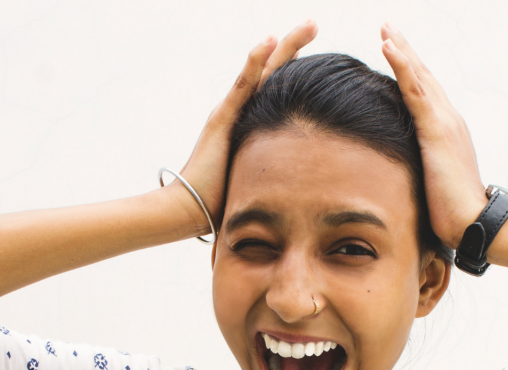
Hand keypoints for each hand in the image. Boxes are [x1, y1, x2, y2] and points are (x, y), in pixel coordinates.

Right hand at [172, 20, 318, 236]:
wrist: (189, 209)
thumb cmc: (221, 201)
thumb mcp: (258, 180)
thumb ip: (275, 172)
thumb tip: (303, 185)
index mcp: (249, 122)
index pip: (276, 87)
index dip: (295, 66)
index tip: (317, 49)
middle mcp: (239, 110)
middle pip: (273, 70)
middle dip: (295, 44)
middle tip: (314, 21)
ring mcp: (230, 112)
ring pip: (262, 70)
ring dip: (284, 45)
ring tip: (308, 24)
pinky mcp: (222, 120)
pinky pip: (243, 86)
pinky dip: (255, 61)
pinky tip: (270, 40)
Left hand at [380, 23, 486, 250]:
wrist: (473, 223)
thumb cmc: (452, 214)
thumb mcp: (431, 187)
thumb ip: (420, 174)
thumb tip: (400, 179)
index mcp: (446, 132)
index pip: (425, 95)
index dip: (410, 71)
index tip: (394, 51)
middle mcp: (449, 120)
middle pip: (423, 78)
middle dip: (406, 50)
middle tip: (388, 27)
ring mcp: (445, 122)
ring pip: (419, 77)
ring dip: (402, 49)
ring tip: (386, 28)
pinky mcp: (437, 131)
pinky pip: (415, 91)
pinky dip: (402, 66)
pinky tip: (389, 47)